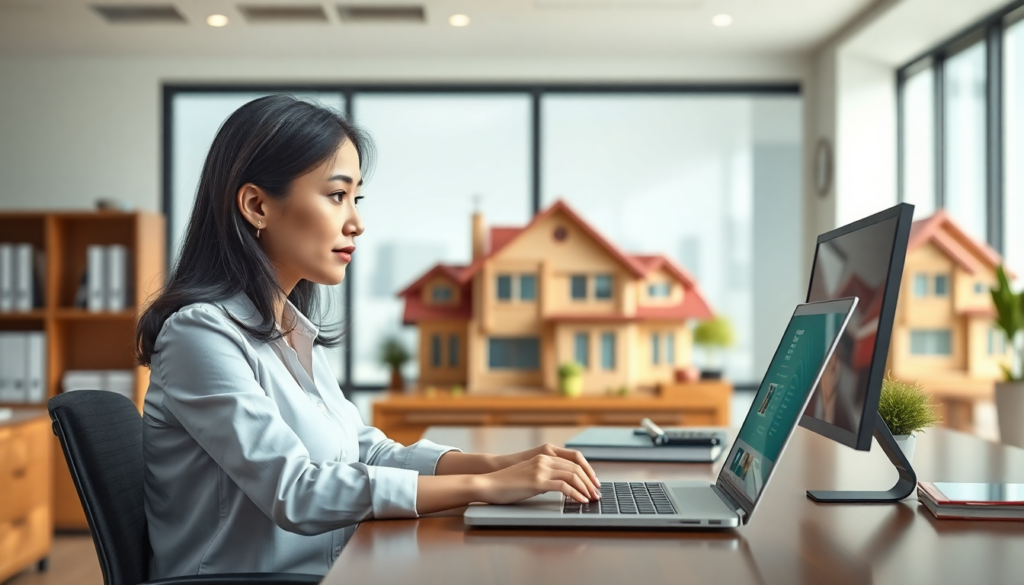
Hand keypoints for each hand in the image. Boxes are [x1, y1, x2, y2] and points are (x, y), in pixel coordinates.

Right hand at [476, 452, 599, 504]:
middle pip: (576, 467)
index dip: (587, 470)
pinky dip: (576, 494)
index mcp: (544, 455)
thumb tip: (561, 484)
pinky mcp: (537, 481)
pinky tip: (580, 501)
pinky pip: (564, 487)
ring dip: (585, 488)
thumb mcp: (530, 472)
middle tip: (597, 493)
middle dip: (589, 481)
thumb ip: (545, 474)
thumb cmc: (508, 482)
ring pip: (573, 476)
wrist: (490, 483)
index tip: (594, 482)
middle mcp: (544, 459)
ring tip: (591, 499)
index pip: (574, 459)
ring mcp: (541, 469)